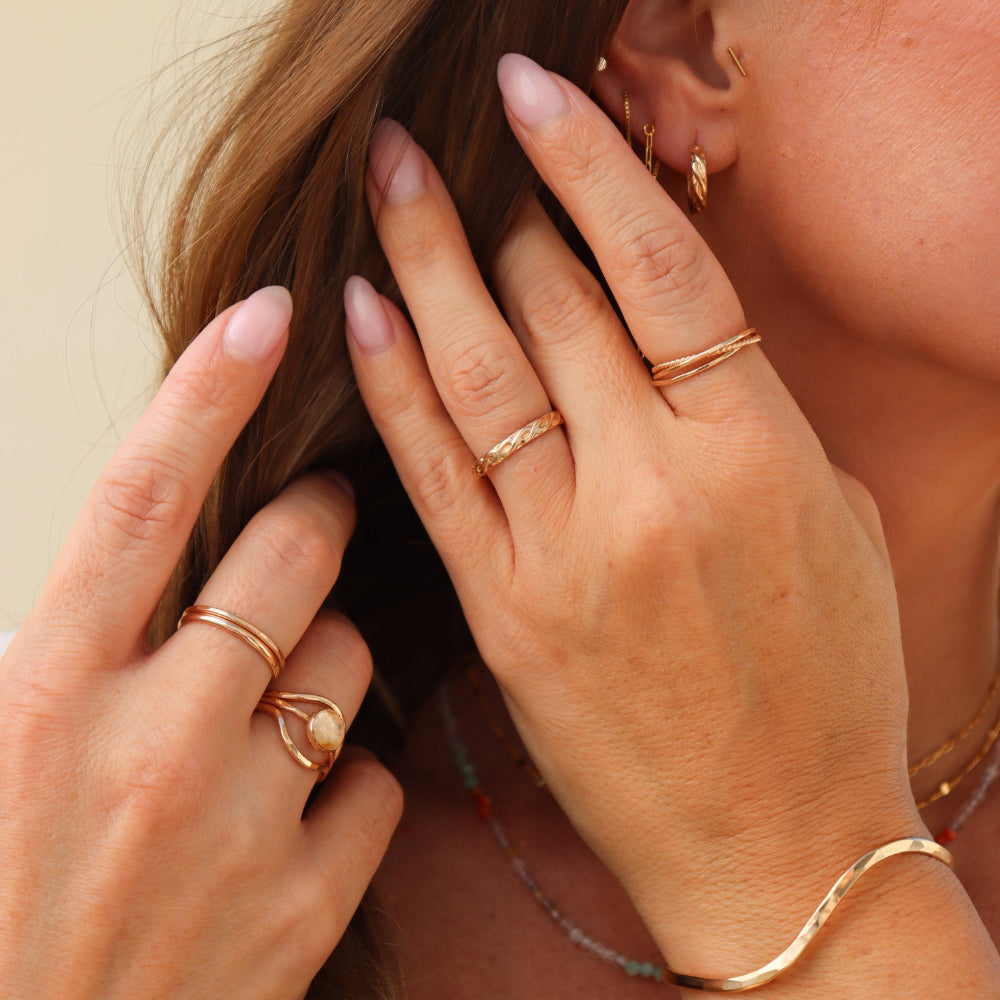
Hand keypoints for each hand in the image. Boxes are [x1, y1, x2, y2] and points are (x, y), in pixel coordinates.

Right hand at [0, 288, 400, 999]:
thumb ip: (64, 640)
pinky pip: (379, 784)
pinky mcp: (303, 906)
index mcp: (43, 691)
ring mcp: (237, 827)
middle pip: (293, 556)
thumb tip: (137, 549)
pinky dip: (354, 779)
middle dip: (320, 518)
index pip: (141, 498)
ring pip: (352, 661)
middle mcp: (149, 744)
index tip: (267, 316)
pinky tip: (304, 808)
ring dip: (333, 656)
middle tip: (319, 520)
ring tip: (287, 695)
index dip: (207, 392)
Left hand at [345, 56, 923, 976]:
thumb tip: (665, 327)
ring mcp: (565, 549)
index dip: (587, 163)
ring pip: (478, 370)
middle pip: (554, 303)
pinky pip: (434, 473)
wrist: (775, 842)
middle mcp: (651, 485)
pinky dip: (393, 386)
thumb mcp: (826, 517)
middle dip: (493, 207)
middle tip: (437, 148)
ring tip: (382, 184)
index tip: (535, 96)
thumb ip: (743, 412)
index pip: (657, 265)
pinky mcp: (504, 610)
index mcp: (752, 448)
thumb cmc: (827, 684)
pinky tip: (359, 313)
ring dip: (422, 263)